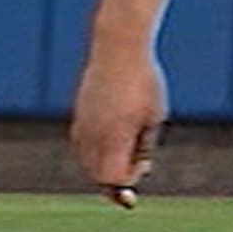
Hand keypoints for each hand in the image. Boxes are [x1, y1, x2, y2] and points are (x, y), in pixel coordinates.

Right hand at [68, 49, 168, 206]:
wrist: (118, 48)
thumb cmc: (145, 82)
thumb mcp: (154, 116)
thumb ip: (143, 146)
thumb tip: (138, 170)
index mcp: (115, 135)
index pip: (112, 178)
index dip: (126, 183)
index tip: (143, 172)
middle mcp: (93, 133)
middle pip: (97, 175)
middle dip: (116, 179)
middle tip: (136, 174)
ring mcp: (82, 124)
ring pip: (87, 163)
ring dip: (104, 168)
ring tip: (127, 157)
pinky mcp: (78, 116)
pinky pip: (82, 147)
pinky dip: (95, 154)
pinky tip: (113, 145)